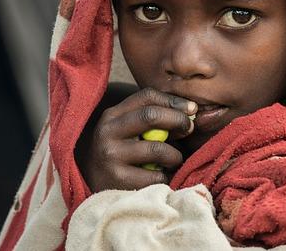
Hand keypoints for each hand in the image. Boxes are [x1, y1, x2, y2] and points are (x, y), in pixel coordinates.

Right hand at [77, 87, 196, 191]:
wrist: (93, 190)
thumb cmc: (121, 156)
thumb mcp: (127, 131)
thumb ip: (151, 119)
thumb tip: (191, 112)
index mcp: (112, 115)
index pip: (146, 96)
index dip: (174, 101)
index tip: (192, 109)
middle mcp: (107, 132)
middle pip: (151, 116)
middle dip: (178, 120)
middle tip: (190, 129)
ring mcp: (110, 156)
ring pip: (157, 148)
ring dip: (175, 156)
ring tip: (174, 160)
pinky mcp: (117, 180)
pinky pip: (156, 175)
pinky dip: (165, 177)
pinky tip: (160, 177)